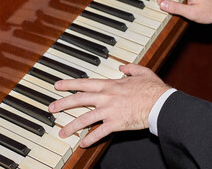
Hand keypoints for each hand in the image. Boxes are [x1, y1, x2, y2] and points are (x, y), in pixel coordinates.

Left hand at [48, 64, 169, 146]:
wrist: (160, 103)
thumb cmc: (153, 89)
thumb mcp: (142, 72)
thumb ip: (131, 68)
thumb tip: (123, 67)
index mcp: (111, 85)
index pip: (85, 84)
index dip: (69, 84)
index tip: (57, 86)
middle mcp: (106, 97)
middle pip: (79, 100)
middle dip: (62, 104)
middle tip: (51, 108)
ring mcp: (109, 111)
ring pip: (85, 119)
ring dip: (71, 126)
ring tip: (62, 132)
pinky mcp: (116, 124)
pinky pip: (99, 133)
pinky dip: (90, 139)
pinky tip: (83, 144)